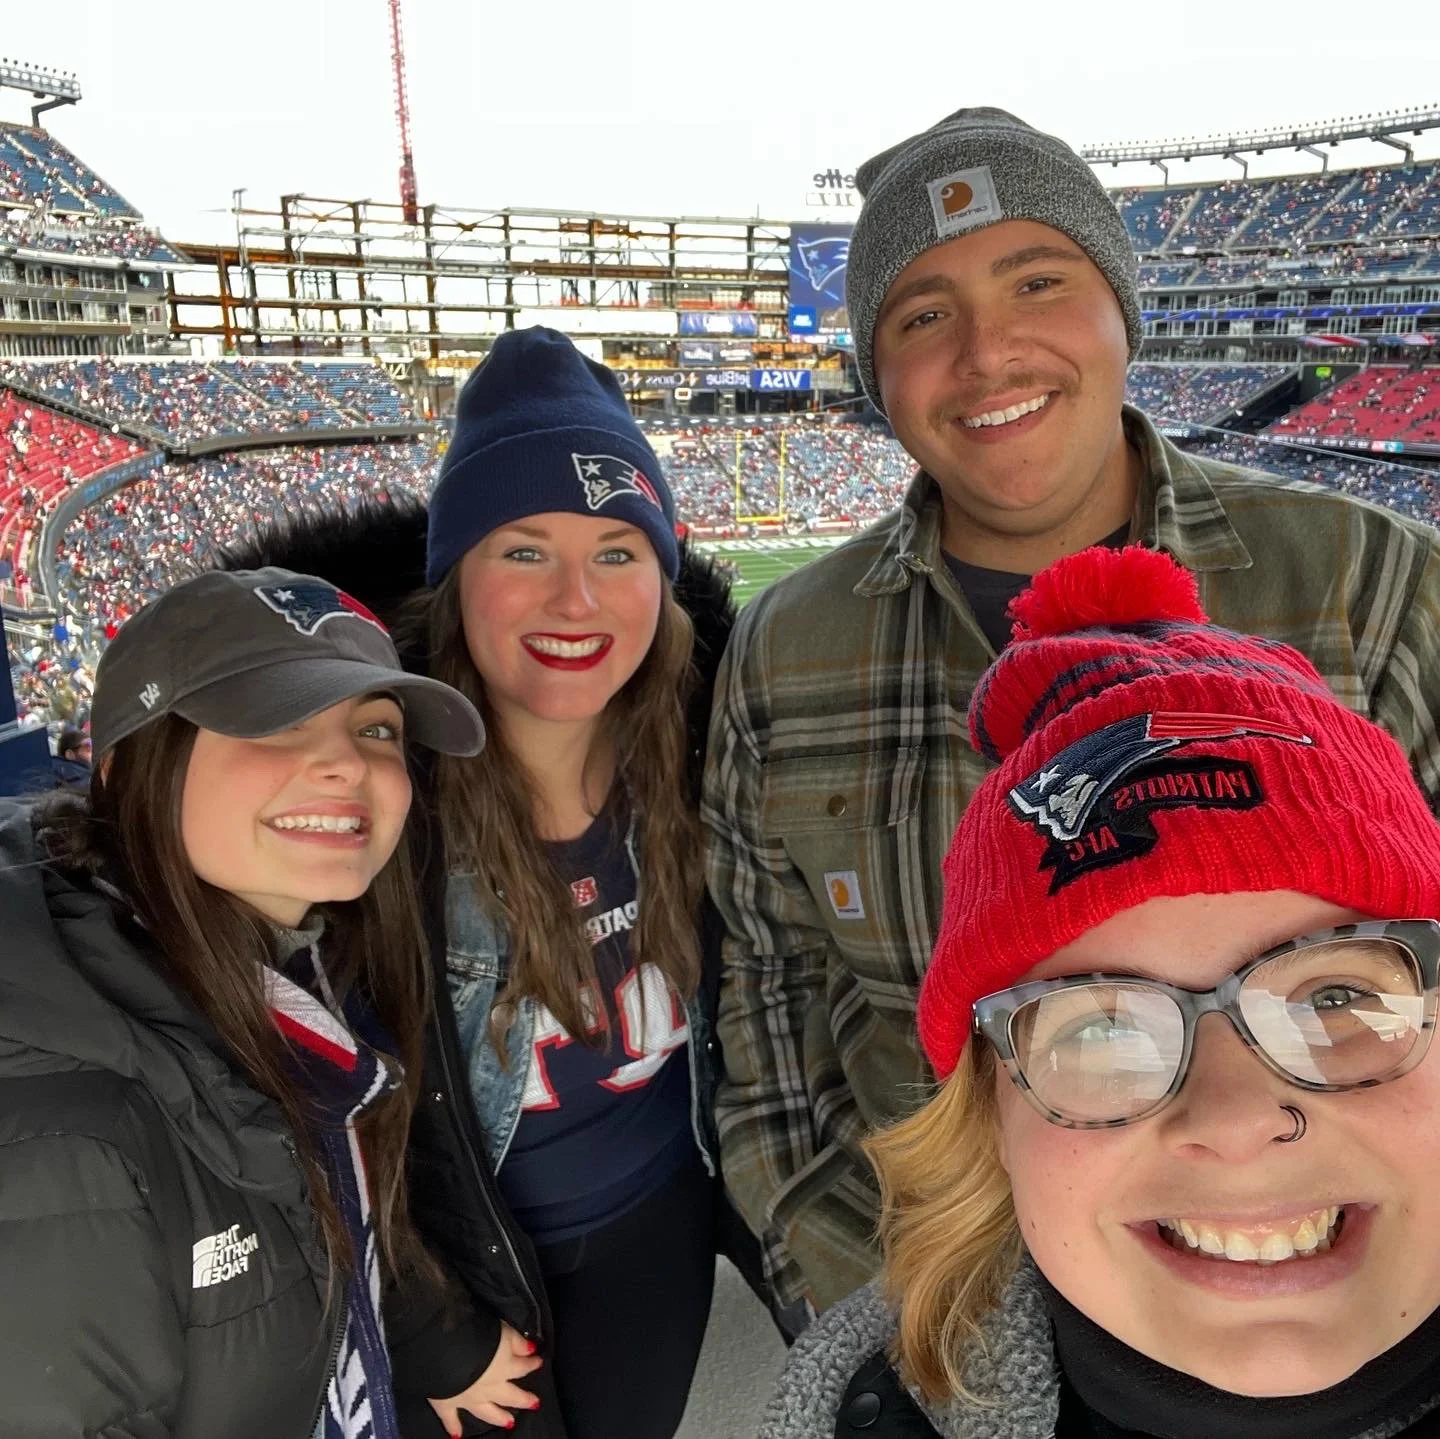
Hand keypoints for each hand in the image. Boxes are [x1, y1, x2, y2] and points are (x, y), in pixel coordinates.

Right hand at [428, 1323, 542, 1433]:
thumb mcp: (503, 1331)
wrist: (446, 1352)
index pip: (523, 1367)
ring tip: (509, 1423)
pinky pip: (450, 1418)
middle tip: (534, 1404)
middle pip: (510, 1396)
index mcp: (503, 1368)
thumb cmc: (478, 1337)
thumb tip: (531, 1350)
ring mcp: (468, 1399)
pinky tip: (457, 1435)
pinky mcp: (447, 1403)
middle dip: (523, 1399)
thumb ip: (517, 1342)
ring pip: (487, 1412)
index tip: (538, 1361)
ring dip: (498, 1417)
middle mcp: (490, 1387)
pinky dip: (453, 1427)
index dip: (532, 1363)